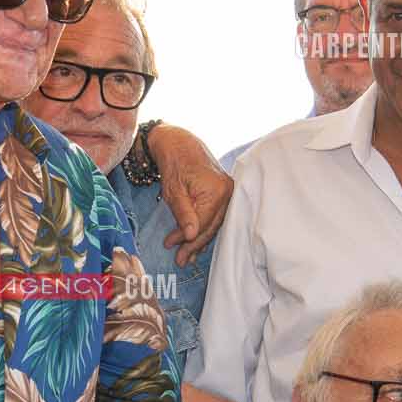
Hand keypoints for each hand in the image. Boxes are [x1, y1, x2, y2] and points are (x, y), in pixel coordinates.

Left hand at [145, 123, 232, 265]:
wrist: (179, 142)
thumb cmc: (174, 164)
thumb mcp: (174, 192)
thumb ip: (184, 215)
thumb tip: (191, 236)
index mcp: (216, 190)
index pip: (203, 224)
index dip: (188, 240)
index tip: (173, 250)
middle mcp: (227, 192)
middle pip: (211, 226)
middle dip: (194, 244)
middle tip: (180, 259)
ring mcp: (228, 192)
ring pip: (214, 223)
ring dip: (199, 239)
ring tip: (186, 255)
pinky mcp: (224, 192)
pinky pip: (215, 215)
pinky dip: (204, 227)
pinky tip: (195, 241)